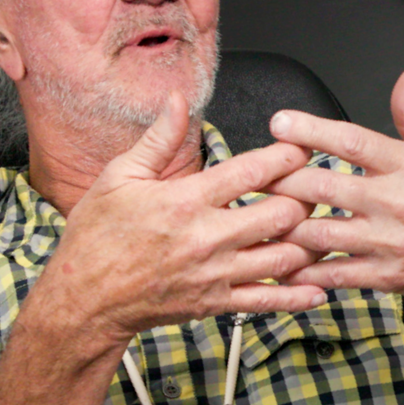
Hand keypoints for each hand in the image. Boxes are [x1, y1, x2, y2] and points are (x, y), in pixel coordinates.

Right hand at [39, 91, 326, 342]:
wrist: (83, 299)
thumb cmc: (96, 238)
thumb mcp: (118, 176)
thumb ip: (158, 139)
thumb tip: (177, 100)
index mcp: (185, 200)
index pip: (252, 171)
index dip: (287, 155)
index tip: (302, 147)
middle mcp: (206, 238)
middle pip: (281, 214)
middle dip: (305, 197)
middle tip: (314, 187)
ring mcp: (214, 274)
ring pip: (284, 258)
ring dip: (308, 242)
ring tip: (320, 227)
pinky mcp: (215, 304)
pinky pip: (267, 302)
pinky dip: (297, 296)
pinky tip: (317, 288)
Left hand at [267, 68, 403, 315]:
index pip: (352, 141)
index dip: (312, 130)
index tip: (280, 122)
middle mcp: (397, 203)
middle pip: (324, 187)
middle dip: (282, 181)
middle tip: (255, 175)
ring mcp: (390, 242)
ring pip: (320, 232)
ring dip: (285, 225)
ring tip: (260, 216)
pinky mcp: (385, 276)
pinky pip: (335, 272)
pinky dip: (306, 268)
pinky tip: (283, 261)